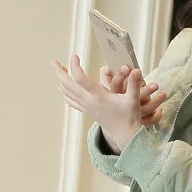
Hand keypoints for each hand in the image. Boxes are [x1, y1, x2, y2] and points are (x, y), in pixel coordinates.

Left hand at [51, 55, 166, 152]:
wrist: (126, 136)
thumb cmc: (130, 118)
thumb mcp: (133, 100)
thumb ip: (134, 84)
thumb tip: (137, 71)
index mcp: (99, 96)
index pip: (80, 78)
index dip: (75, 65)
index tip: (74, 55)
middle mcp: (90, 102)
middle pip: (67, 85)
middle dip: (59, 72)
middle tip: (54, 62)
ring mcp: (87, 107)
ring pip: (67, 93)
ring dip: (60, 81)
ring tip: (58, 70)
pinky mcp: (88, 111)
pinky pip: (71, 101)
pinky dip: (64, 93)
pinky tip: (62, 88)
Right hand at [99, 65, 164, 127]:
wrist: (112, 127)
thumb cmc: (111, 105)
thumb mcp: (106, 92)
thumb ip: (106, 79)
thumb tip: (106, 67)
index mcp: (113, 97)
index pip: (116, 85)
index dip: (121, 76)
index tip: (127, 67)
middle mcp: (123, 108)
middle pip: (134, 99)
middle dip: (145, 91)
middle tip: (155, 84)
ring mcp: (132, 116)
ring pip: (145, 110)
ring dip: (155, 102)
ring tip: (164, 93)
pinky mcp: (138, 123)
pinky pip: (149, 121)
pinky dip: (156, 116)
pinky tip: (160, 109)